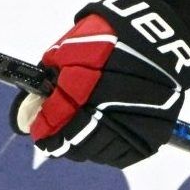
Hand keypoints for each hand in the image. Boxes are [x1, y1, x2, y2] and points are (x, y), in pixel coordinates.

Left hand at [14, 0, 189, 168]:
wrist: (157, 34)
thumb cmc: (107, 36)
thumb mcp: (69, 48)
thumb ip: (49, 80)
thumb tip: (32, 110)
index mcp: (81, 89)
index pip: (51, 126)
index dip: (42, 131)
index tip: (39, 129)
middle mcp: (107, 111)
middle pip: (75, 145)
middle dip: (64, 140)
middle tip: (62, 130)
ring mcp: (131, 125)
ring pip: (98, 154)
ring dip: (88, 146)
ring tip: (88, 129)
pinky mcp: (152, 133)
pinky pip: (124, 155)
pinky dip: (112, 149)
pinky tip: (109, 134)